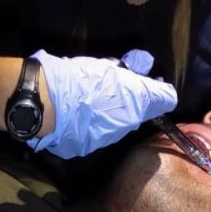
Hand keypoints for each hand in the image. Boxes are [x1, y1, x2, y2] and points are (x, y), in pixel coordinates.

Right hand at [27, 49, 176, 158]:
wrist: (43, 102)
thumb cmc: (75, 77)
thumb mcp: (103, 66)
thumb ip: (125, 69)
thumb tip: (142, 64)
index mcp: (136, 99)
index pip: (167, 98)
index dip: (161, 90)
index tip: (151, 83)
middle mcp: (129, 122)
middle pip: (141, 113)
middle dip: (133, 102)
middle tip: (114, 88)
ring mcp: (111, 137)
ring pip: (120, 125)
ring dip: (112, 114)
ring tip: (90, 101)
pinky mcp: (92, 147)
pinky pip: (99, 134)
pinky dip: (94, 125)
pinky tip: (78, 115)